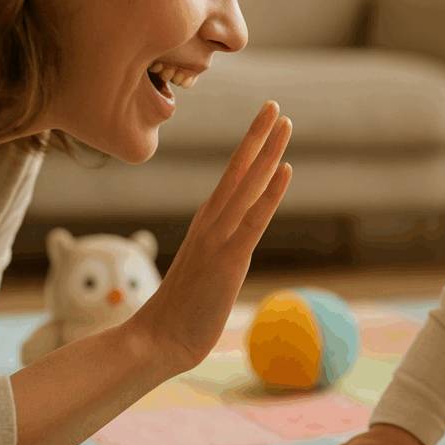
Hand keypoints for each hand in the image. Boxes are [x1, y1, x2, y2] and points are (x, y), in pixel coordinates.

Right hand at [130, 101, 291, 375]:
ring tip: (285, 122)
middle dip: (259, 136)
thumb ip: (221, 253)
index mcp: (208, 223)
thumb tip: (235, 249)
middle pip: (240, 170)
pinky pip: (254, 219)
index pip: (233, 176)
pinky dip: (271, 193)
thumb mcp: (207, 272)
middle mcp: (212, 222)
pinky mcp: (228, 258)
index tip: (265, 120)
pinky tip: (286, 169)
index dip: (250, 147)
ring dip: (268, 152)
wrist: (157, 340)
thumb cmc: (183, 310)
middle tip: (276, 105)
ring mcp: (218, 237)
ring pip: (248, 185)